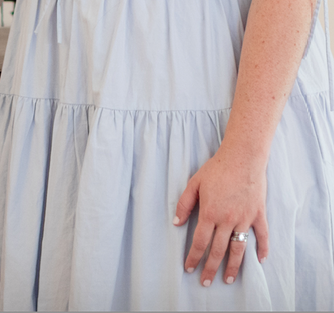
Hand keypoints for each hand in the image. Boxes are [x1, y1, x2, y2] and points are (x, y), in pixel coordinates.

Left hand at [174, 147, 268, 286]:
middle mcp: (227, 220)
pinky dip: (262, 250)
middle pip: (218, 250)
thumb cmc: (216, 169)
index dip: (194, 257)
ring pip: (239, 249)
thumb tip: (176, 223)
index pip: (200, 242)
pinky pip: (262, 237)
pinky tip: (259, 261)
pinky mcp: (258, 215)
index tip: (189, 268)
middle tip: (206, 282)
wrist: (242, 158)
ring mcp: (245, 219)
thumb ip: (184, 203)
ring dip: (233, 267)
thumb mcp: (194, 183)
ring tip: (227, 279)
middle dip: (210, 268)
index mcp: (209, 213)